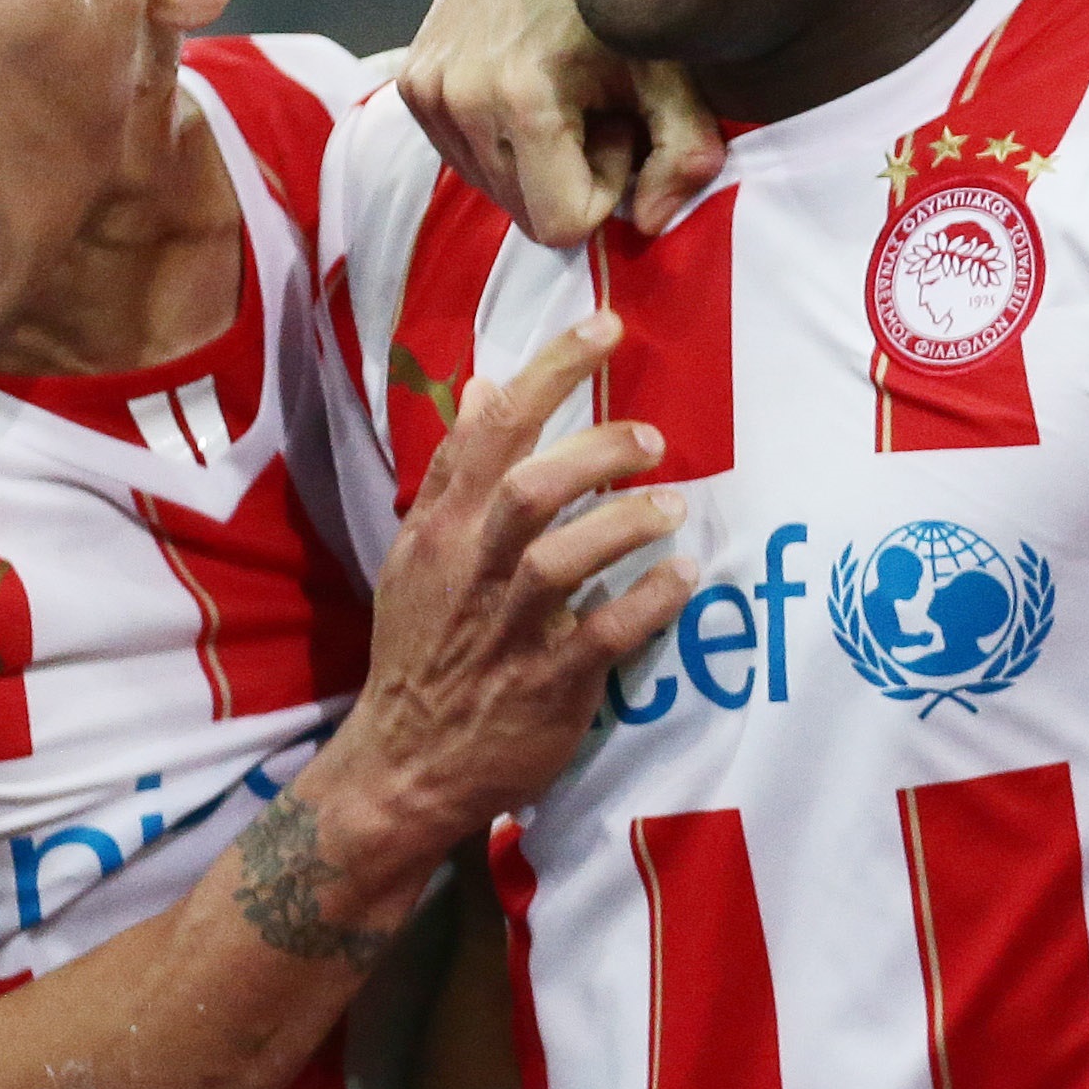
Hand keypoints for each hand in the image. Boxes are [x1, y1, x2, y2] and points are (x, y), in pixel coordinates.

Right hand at [331, 320, 690, 858]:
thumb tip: (485, 384)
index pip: (487, 431)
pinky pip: (606, 636)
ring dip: (626, 524)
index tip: (604, 326)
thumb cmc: (426, 645)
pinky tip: (684, 577)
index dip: (547, 371)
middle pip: (527, 488)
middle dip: (596, 451)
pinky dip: (650, 602)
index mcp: (440, 529)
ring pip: (561, 559)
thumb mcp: (420, 553)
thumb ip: (456, 470)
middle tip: (652, 439)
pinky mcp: (546, 683)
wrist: (404, 762)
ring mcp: (508, 629)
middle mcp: (470, 570)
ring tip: (673, 510)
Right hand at [402, 0, 723, 249]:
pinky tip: (535, 75)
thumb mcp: (677, 71)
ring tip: (570, 85)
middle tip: (601, 103)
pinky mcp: (411, 77)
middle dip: (574, 172)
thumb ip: (684, 156)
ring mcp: (423, 87)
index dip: (608, 190)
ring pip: (494, 186)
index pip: (561, 224)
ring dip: (541, 154)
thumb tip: (652, 224)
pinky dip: (506, 133)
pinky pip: (466, 153)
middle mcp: (453, 97)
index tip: (624, 127)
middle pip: (525, 211)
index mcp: (516, 98)